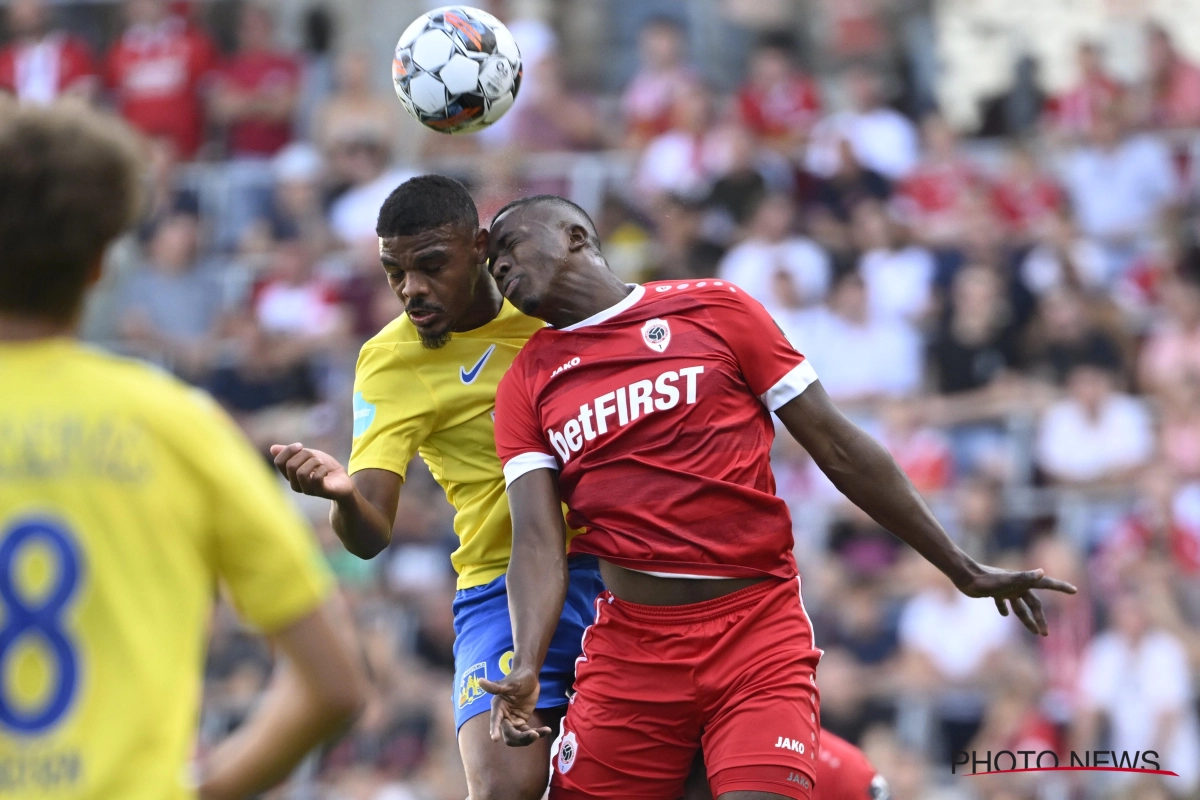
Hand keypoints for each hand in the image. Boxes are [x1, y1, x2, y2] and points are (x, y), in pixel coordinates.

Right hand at [270, 443, 353, 500]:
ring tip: (321, 464)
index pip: (279, 462)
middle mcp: (295, 485)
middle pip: (291, 465)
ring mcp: (307, 490)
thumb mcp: (308, 455)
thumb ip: (292, 453)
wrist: (342, 480)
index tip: (300, 445)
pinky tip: (326, 471)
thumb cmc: (323, 467)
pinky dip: (322, 469)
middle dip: (305, 455)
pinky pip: (316, 478)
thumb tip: (272, 448)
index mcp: (290, 475)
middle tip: (316, 457)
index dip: (289, 450)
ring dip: (314, 462)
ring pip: (301, 472)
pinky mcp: (321, 492)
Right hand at [478, 665, 551, 746]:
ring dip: (529, 738)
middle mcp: (503, 716)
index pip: (495, 720)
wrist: (530, 677)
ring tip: (543, 732)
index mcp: (498, 707)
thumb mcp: (510, 683)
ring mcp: (513, 720)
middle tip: (535, 734)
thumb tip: (480, 681)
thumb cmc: (518, 677)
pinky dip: (537, 733)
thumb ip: (496, 686)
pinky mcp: (522, 721)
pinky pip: (528, 732)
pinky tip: (547, 730)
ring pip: (518, 737)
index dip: (495, 729)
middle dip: (520, 737)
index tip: (495, 739)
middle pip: (508, 734)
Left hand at [955, 562, 1076, 636]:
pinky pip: (1003, 602)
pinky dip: (1005, 608)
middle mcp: (1017, 585)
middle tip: (1044, 634)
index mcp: (1023, 581)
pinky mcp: (994, 591)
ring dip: (1026, 618)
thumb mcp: (1007, 581)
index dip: (1060, 587)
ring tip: (1034, 632)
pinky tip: (1004, 615)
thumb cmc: (986, 579)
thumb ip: (1024, 577)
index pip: (1046, 584)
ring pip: (1020, 606)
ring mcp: (1006, 588)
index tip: (1074, 591)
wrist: (965, 575)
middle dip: (1040, 618)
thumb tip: (1041, 572)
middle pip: (1034, 603)